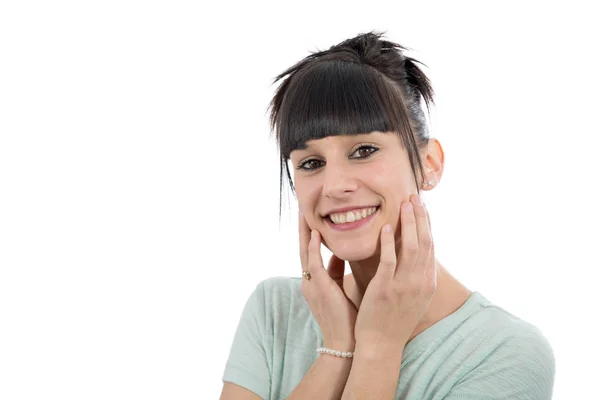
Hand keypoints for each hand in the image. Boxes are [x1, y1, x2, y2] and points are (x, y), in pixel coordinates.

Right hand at [299, 212, 357, 350]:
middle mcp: (310, 281)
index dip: (310, 232)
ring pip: (305, 252)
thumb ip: (336, 271)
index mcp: (315, 281)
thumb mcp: (339, 289)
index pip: (310, 251)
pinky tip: (316, 234)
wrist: (345, 343)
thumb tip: (337, 253)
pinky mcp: (319, 289)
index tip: (311, 214)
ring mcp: (312, 284)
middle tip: (302, 206)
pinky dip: (314, 249)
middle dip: (303, 227)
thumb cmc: (346, 317)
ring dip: (305, 232)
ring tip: (303, 212)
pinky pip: (314, 264)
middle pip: (304, 247)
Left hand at [353, 194, 436, 349]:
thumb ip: (415, 276)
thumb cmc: (393, 319)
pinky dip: (389, 242)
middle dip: (420, 217)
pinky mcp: (386, 289)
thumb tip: (416, 256)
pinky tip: (385, 227)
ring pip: (411, 248)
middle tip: (414, 197)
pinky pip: (390, 261)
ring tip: (404, 204)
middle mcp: (420, 282)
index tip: (422, 206)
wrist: (382, 345)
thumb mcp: (413, 297)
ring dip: (408, 223)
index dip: (427, 224)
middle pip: (425, 242)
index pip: (431, 247)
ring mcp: (404, 286)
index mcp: (427, 283)